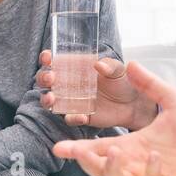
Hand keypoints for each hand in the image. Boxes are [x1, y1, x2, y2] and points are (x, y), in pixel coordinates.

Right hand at [37, 50, 158, 129]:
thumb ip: (109, 66)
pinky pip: (69, 118)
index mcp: (74, 68)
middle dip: (43, 78)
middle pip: (46, 81)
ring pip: (50, 100)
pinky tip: (82, 116)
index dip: (47, 59)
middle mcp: (68, 84)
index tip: (47, 58)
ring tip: (52, 99)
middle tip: (50, 78)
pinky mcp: (79, 116)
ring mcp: (71, 101)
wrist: (132, 104)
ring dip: (47, 99)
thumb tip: (98, 65)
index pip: (54, 61)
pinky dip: (72, 117)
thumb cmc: (123, 81)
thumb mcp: (118, 70)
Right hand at [51, 61, 175, 175]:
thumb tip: (130, 63)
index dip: (78, 149)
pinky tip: (155, 156)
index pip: (97, 149)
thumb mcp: (171, 100)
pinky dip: (148, 172)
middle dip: (85, 161)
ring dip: (112, 169)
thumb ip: (150, 84)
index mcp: (132, 145)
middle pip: (99, 168)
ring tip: (116, 150)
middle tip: (77, 151)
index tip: (60, 146)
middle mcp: (134, 164)